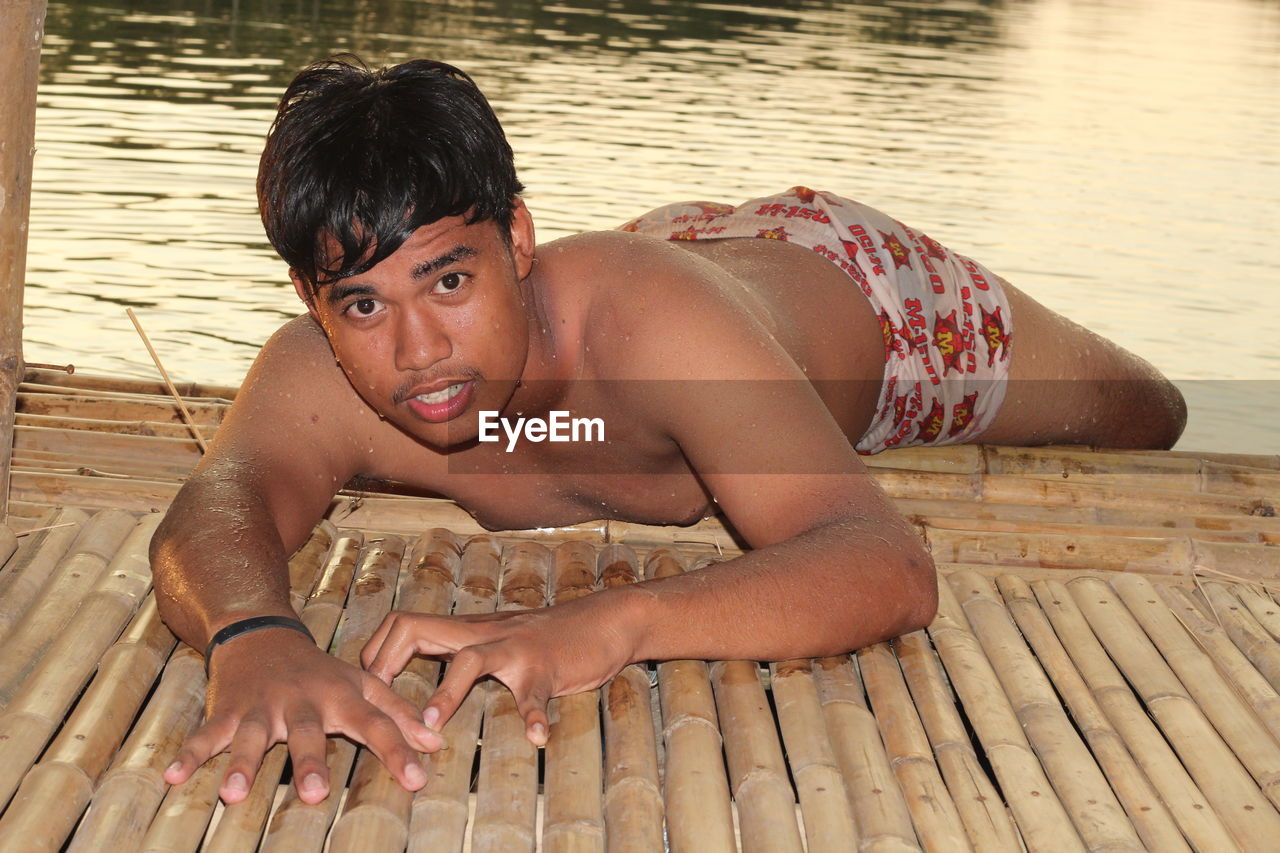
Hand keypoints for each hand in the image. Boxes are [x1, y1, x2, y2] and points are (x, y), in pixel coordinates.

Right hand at [163, 628, 443, 804]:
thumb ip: (397, 713)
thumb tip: (435, 743)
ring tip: (234, 795)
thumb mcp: (362, 683)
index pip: (375, 724)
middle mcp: (302, 701)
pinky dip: (188, 753)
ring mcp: (262, 706)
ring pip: (252, 735)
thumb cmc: (320, 670)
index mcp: (341, 696)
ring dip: (242, 763)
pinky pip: (206, 733)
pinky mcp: (228, 709)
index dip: (397, 750)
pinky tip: (172, 776)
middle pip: (308, 732)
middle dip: (311, 761)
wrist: (262, 632)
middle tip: (316, 795)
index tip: (416, 779)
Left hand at [361, 594, 637, 745]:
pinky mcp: (546, 668)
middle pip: (417, 628)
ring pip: (471, 659)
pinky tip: (535, 736)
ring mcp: (515, 649)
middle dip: (387, 664)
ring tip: (429, 724)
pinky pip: (535, 693)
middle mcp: (484, 633)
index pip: (404, 624)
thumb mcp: (499, 638)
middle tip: (379, 705)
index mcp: (468, 629)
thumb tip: (430, 664)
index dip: (377, 653)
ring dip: (446, 692)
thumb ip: (466, 648)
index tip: (367, 687)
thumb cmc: (549, 638)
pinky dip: (533, 715)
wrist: (604, 620)